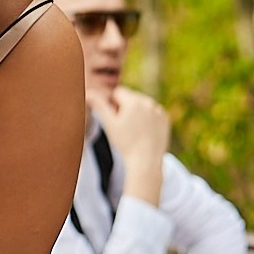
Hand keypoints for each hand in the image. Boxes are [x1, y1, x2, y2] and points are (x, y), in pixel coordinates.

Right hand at [99, 85, 170, 203]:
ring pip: (142, 104)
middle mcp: (148, 101)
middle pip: (130, 97)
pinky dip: (148, 119)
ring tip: (134, 131)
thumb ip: (99, 106)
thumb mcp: (109, 124)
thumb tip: (88, 92)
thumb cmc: (125, 143)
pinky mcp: (165, 118)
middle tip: (124, 128)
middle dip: (125, 108)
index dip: (113, 106)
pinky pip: (152, 112)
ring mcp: (158, 110)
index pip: (118, 93)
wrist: (146, 160)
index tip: (115, 120)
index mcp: (134, 101)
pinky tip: (144, 132)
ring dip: (136, 112)